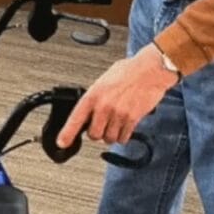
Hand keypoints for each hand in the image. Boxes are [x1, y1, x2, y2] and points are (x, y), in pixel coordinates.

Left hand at [57, 44, 177, 147]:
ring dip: (111, 135)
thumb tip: (89, 111)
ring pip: (109, 139)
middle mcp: (104, 106)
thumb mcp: (104, 80)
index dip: (67, 134)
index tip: (62, 142)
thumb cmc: (129, 71)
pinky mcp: (132, 120)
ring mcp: (118, 114)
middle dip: (97, 133)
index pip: (75, 118)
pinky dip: (123, 136)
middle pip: (93, 135)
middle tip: (101, 125)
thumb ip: (96, 97)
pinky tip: (124, 126)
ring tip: (115, 123)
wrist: (150, 70)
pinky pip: (123, 138)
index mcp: (94, 94)